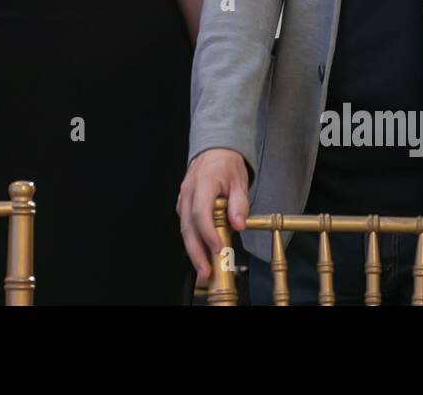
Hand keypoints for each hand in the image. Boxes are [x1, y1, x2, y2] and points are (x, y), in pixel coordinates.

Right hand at [176, 148, 249, 281]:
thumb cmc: (226, 164)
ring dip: (192, 249)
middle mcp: (188, 191)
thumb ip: (239, 203)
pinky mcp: (183, 204)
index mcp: (203, 182)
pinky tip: (200, 253)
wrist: (214, 150)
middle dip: (196, 251)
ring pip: (184, 228)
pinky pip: (185, 224)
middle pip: (188, 226)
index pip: (201, 212)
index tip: (217, 248)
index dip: (208, 233)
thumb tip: (238, 225)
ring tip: (203, 268)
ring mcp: (183, 198)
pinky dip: (192, 240)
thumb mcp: (239, 181)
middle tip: (205, 271)